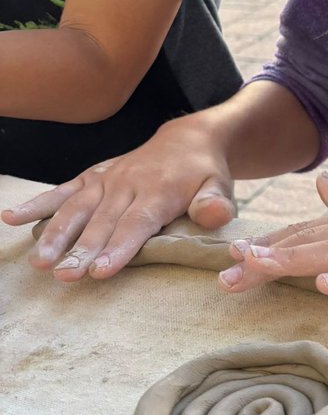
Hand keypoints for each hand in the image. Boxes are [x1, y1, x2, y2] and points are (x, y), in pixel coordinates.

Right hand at [1, 118, 235, 281]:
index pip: (137, 223)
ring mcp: (107, 180)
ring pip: (77, 208)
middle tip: (64, 275)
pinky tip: (12, 218)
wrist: (188, 139)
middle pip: (103, 222)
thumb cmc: (204, 173)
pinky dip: (37, 203)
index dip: (119, 247)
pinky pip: (62, 189)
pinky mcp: (93, 176)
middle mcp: (128, 184)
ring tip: (39, 260)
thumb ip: (215, 202)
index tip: (101, 270)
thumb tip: (215, 214)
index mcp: (160, 191)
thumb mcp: (220, 185)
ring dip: (56, 234)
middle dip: (82, 250)